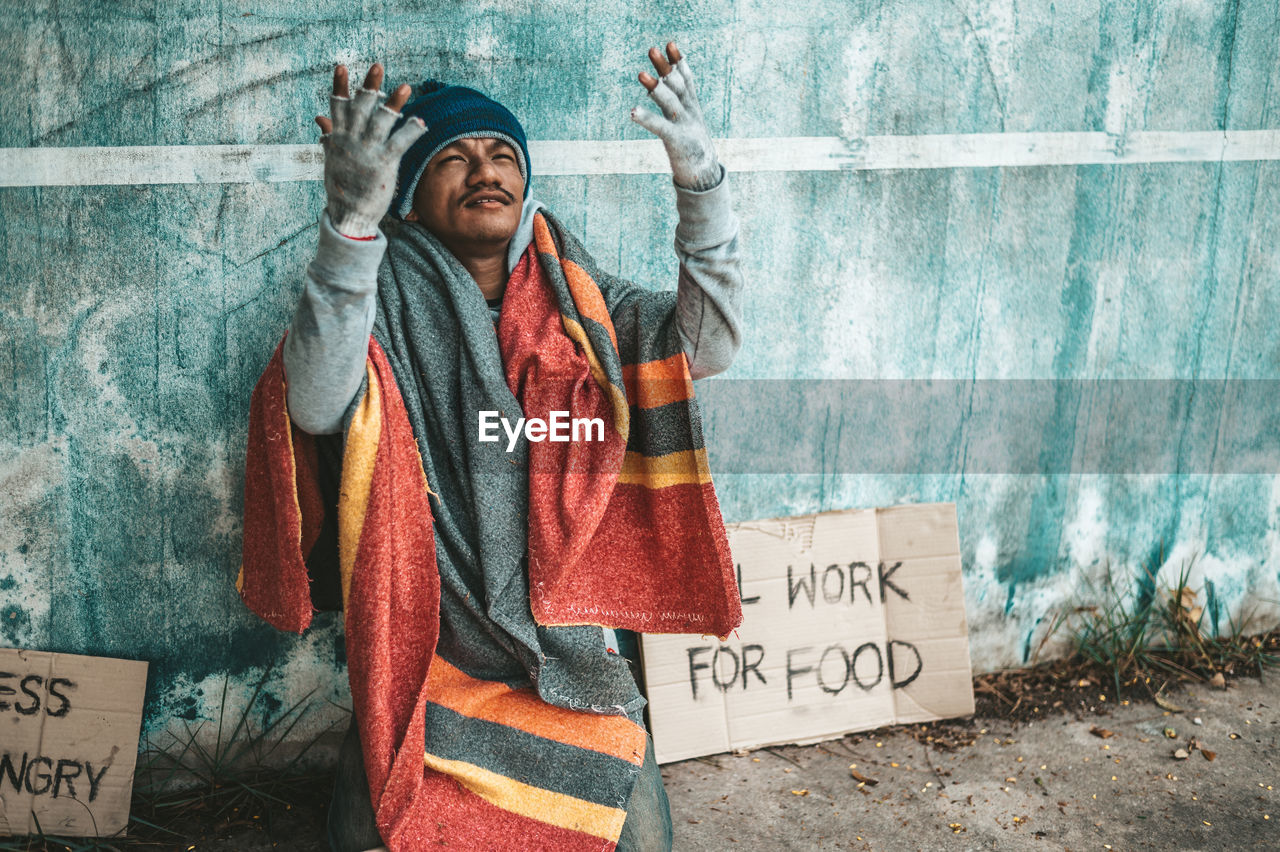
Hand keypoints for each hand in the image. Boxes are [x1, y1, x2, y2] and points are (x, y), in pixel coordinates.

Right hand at [315, 64, 424, 237]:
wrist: (348, 215)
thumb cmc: (342, 187)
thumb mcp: (332, 159)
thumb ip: (329, 136)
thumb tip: (320, 118)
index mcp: (338, 138)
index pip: (337, 107)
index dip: (339, 86)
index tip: (340, 66)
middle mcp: (351, 141)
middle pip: (360, 107)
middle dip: (369, 86)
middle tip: (378, 65)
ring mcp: (367, 151)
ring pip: (381, 121)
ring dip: (394, 103)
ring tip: (406, 86)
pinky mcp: (383, 164)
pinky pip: (399, 143)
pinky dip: (410, 132)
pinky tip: (421, 123)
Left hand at [631, 42, 721, 191]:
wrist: (705, 176)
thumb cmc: (692, 149)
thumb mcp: (687, 124)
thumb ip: (676, 106)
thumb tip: (663, 91)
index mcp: (692, 108)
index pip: (686, 80)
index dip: (679, 63)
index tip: (670, 44)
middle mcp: (689, 113)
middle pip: (676, 86)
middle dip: (664, 68)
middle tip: (652, 50)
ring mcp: (684, 126)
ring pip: (669, 103)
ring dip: (655, 88)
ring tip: (641, 74)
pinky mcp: (677, 141)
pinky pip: (660, 127)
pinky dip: (647, 119)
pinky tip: (633, 111)